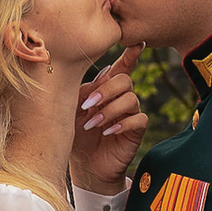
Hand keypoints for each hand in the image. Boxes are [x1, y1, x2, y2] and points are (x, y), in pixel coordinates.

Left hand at [70, 49, 144, 193]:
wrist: (85, 166)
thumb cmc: (77, 136)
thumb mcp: (72, 110)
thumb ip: (82, 91)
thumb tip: (94, 74)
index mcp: (106, 90)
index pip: (122, 68)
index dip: (130, 55)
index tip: (136, 44)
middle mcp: (120, 99)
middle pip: (125, 80)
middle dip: (106, 90)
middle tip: (88, 105)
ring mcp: (130, 114)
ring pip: (131, 99)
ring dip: (109, 110)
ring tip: (92, 124)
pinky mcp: (136, 131)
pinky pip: (139, 119)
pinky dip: (122, 123)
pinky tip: (108, 132)